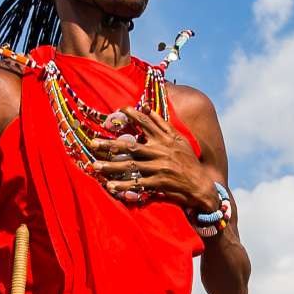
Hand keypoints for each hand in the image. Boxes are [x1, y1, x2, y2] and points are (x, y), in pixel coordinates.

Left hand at [94, 105, 220, 214]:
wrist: (201, 185)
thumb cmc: (188, 161)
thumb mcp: (179, 140)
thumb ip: (162, 124)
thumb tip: (147, 107)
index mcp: (165, 139)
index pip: (145, 123)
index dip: (131, 115)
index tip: (118, 110)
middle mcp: (160, 151)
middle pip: (130, 146)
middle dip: (110, 144)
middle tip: (93, 143)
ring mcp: (159, 168)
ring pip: (130, 165)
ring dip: (111, 166)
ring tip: (95, 165)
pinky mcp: (158, 183)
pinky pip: (137, 183)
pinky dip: (123, 186)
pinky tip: (110, 186)